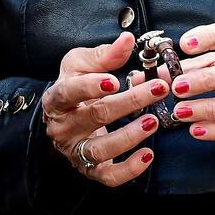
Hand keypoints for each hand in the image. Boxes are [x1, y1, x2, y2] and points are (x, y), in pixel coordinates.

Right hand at [40, 31, 165, 186]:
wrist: (67, 116)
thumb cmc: (76, 86)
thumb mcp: (82, 64)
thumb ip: (105, 55)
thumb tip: (128, 38)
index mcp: (56, 99)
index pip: (68, 93)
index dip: (90, 87)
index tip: (114, 80)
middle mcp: (62, 128)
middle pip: (94, 116)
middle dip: (130, 102)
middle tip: (157, 88)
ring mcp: (76, 150)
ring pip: (101, 149)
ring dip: (130, 135)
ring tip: (154, 121)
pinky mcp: (91, 168)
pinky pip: (109, 176)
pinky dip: (129, 169)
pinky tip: (148, 154)